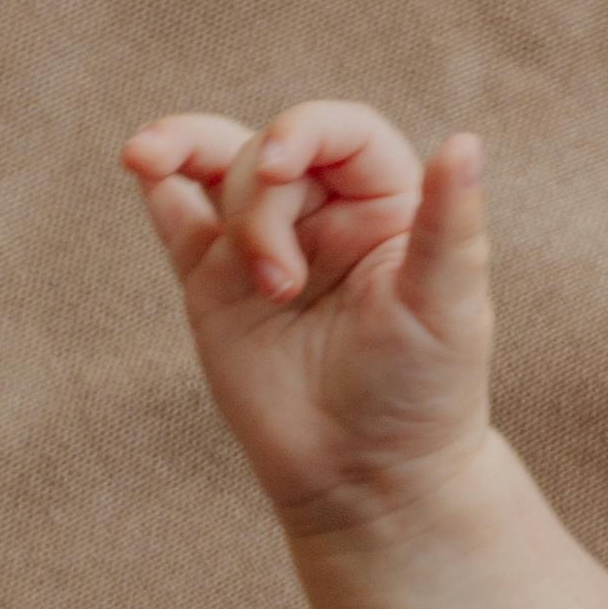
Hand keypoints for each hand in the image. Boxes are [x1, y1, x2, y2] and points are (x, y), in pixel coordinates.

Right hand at [115, 99, 494, 534]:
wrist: (367, 478)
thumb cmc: (424, 392)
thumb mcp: (448, 306)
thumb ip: (450, 224)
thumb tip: (464, 141)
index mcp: (389, 208)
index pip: (342, 133)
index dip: (303, 130)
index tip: (281, 162)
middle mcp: (326, 215)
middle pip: (269, 154)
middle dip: (258, 203)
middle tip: (280, 286)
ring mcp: (264, 245)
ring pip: (213, 164)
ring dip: (182, 157)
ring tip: (144, 160)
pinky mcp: (212, 283)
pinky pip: (177, 216)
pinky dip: (159, 186)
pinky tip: (143, 168)